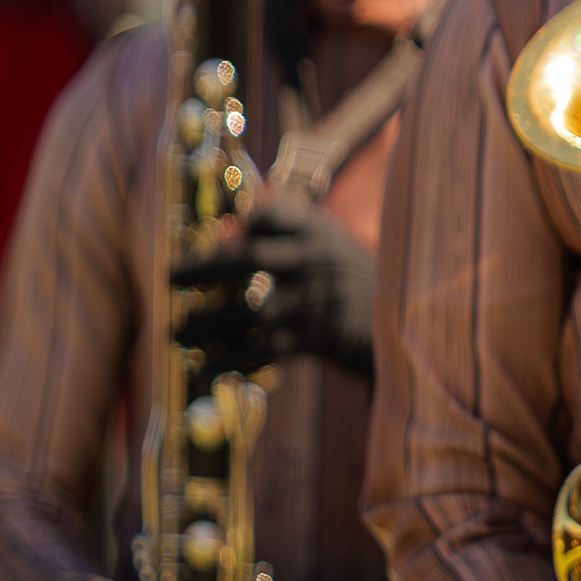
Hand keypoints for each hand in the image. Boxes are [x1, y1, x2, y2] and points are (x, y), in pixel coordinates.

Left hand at [170, 200, 376, 378]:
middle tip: (170, 276)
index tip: (211, 237)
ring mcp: (321, 300)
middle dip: (204, 267)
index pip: (270, 216)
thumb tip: (225, 229)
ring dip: (208, 325)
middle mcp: (320, 261)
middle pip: (250, 259)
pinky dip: (235, 358)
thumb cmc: (359, 287)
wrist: (410, 329)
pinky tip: (210, 365)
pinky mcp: (323, 337)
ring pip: (250, 312)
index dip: (237, 224)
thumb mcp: (332, 252)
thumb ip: (286, 238)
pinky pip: (267, 348)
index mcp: (322, 233)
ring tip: (177, 334)